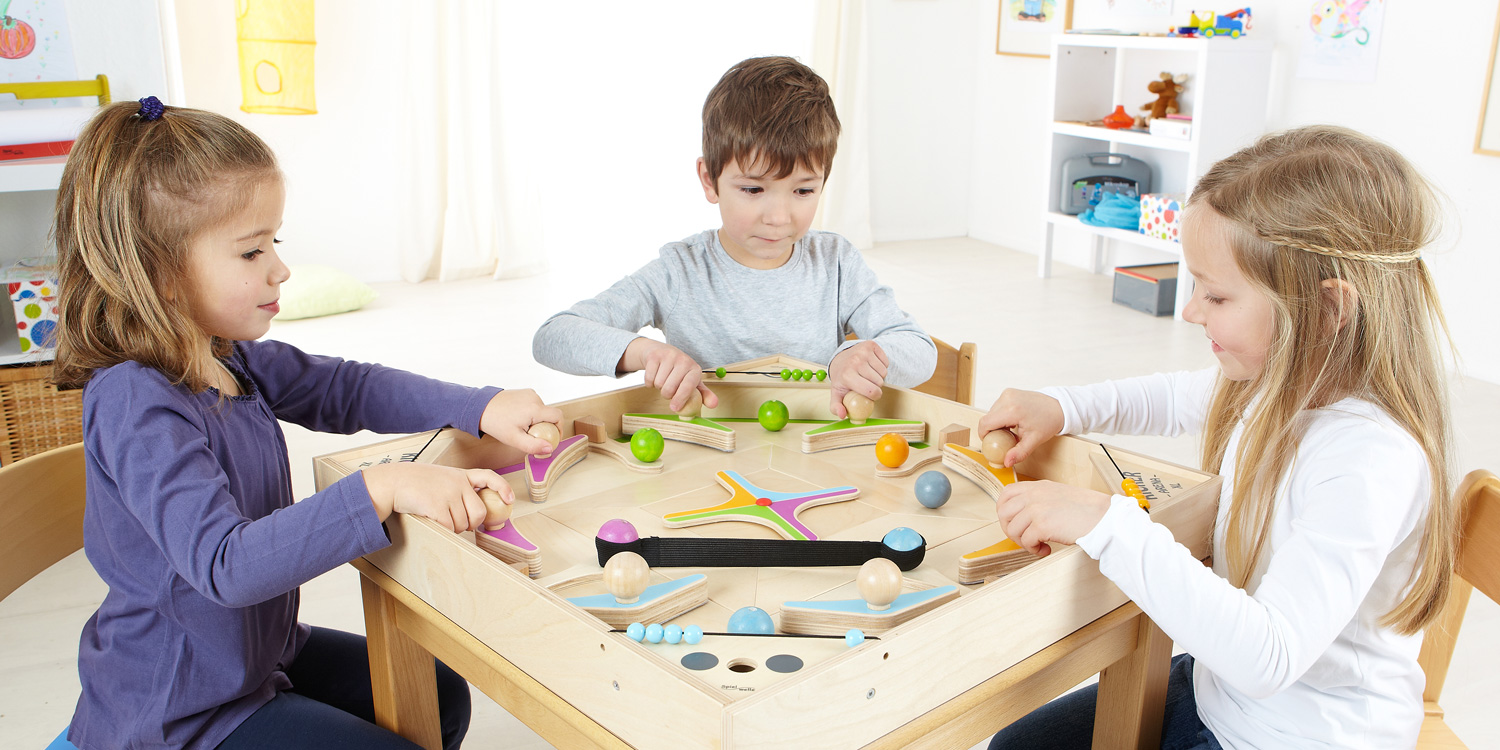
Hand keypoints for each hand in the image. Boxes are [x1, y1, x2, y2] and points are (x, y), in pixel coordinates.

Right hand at [362, 463, 512, 531]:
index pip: (488, 477)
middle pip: (479, 513)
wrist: (393, 482)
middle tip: (459, 524)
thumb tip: (472, 518)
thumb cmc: (415, 484)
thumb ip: (458, 490)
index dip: (502, 488)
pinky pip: (449, 528)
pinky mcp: (438, 506)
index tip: (509, 500)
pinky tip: (432, 519)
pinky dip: (443, 530)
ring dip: (453, 528)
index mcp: (460, 475)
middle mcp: (458, 483)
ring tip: (438, 516)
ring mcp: (449, 494)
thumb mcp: (440, 479)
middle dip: (472, 524)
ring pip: (463, 524)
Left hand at [479, 389, 563, 455]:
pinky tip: (519, 419)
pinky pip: (534, 405)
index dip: (559, 429)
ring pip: (542, 410)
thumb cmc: (496, 423)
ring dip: (538, 420)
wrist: (480, 407)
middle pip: (549, 414)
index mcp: (535, 408)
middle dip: (545, 427)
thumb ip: (533, 445)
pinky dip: (531, 413)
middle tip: (532, 436)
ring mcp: (529, 393)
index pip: (558, 417)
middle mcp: (534, 398)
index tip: (552, 439)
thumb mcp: (514, 439)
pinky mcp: (524, 392)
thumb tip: (550, 449)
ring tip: (522, 427)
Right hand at [621, 338, 718, 412]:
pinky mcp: (655, 356)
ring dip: (658, 387)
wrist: (662, 352)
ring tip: (663, 380)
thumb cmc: (680, 371)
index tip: (674, 408)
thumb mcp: (693, 381)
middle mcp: (683, 360)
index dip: (680, 399)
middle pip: (669, 389)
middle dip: (666, 394)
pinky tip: (655, 376)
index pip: (688, 387)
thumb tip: (714, 404)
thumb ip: (703, 394)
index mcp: (695, 369)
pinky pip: (649, 378)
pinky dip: (649, 382)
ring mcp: (668, 356)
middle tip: (668, 390)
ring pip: (658, 384)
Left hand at [828, 341, 887, 417]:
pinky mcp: (871, 345)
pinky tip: (872, 366)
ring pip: (884, 372)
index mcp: (847, 375)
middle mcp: (855, 361)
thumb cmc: (842, 378)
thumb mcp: (836, 393)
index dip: (875, 396)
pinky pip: (886, 362)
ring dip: (879, 376)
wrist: (841, 358)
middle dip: (876, 386)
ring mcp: (864, 352)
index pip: (872, 391)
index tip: (871, 395)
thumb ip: (836, 407)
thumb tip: (841, 415)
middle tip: (867, 383)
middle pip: (879, 382)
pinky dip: (882, 366)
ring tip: (868, 375)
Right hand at [977, 389, 1064, 467]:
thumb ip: (1019, 453)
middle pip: (987, 418)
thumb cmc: (1048, 422)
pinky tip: (1012, 421)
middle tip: (1005, 439)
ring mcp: (1007, 393)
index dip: (984, 435)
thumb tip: (1006, 462)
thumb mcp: (1034, 440)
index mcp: (1012, 410)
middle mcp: (1007, 398)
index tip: (990, 443)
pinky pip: (997, 407)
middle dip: (992, 430)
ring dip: (997, 423)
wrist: (1059, 406)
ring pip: (991, 412)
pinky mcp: (1009, 392)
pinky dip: (1001, 416)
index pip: (985, 423)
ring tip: (1011, 430)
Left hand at [995, 480, 1110, 556]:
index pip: (1006, 494)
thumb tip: (1022, 517)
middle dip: (1011, 530)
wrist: (1104, 517)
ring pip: (1013, 530)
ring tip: (1039, 545)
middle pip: (1003, 514)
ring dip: (1024, 543)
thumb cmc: (1087, 510)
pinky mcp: (1042, 525)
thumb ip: (1039, 500)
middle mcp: (1034, 495)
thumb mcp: (1058, 495)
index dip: (1005, 511)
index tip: (1013, 523)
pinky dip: (1034, 550)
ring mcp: (1036, 509)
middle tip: (1025, 538)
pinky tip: (1046, 550)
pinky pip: (1026, 542)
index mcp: (1037, 486)